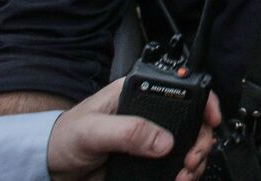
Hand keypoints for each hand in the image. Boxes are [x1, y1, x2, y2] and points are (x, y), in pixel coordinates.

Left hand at [46, 78, 220, 180]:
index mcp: (139, 93)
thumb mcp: (93, 130)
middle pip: (193, 121)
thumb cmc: (63, 138)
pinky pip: (175, 165)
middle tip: (191, 160)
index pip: (182, 89)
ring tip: (183, 175)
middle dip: (200, 141)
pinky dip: (182, 175)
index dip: (204, 102)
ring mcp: (151, 138)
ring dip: (193, 162)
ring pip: (188, 145)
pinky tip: (176, 180)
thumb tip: (163, 140)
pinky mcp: (148, 160)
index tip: (211, 121)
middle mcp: (150, 113)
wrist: (50, 169)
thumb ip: (128, 131)